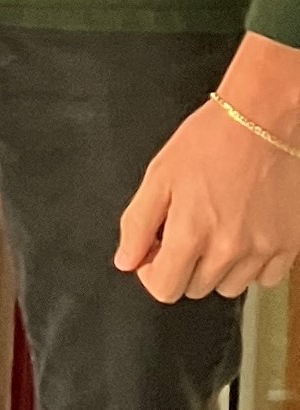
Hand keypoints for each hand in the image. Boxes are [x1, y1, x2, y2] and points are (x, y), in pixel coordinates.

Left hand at [117, 70, 299, 299]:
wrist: (260, 121)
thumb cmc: (208, 142)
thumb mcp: (157, 177)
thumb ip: (136, 225)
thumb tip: (126, 261)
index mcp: (191, 232)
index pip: (164, 289)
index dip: (152, 273)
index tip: (155, 253)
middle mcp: (229, 248)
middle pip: (195, 289)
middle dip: (182, 266)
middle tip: (185, 233)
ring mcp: (263, 249)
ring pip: (230, 286)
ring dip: (217, 269)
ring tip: (216, 231)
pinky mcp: (289, 244)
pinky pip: (266, 278)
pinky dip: (252, 266)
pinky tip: (244, 237)